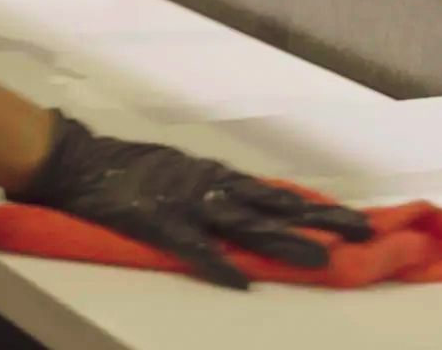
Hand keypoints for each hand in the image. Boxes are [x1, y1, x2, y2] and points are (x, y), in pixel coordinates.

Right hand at [8, 111, 374, 289]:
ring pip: (247, 225)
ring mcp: (188, 204)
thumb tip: (253, 203)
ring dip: (285, 241)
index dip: (316, 208)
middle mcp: (211, 186)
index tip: (354, 218)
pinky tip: (242, 281)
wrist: (80, 159)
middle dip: (321, 221)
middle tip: (362, 233)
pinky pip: (195, 248)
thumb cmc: (129, 167)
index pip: (277, 193)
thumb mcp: (180, 170)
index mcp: (216, 177)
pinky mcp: (160, 223)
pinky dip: (219, 265)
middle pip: (277, 206)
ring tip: (321, 257)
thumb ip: (214, 189)